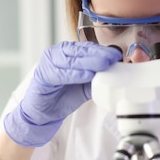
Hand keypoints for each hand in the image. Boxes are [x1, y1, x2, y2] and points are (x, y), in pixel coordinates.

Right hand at [4, 41, 120, 146]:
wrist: (44, 112)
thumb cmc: (63, 95)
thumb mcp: (86, 85)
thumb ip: (98, 77)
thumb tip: (116, 72)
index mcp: (67, 52)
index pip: (87, 48)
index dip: (103, 50)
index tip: (117, 54)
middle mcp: (57, 53)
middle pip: (80, 51)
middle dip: (99, 54)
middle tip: (113, 57)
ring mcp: (48, 62)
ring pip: (72, 60)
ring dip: (89, 62)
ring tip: (104, 64)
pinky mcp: (42, 75)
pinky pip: (61, 73)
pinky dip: (75, 74)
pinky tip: (87, 75)